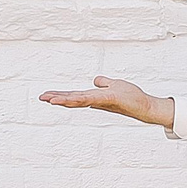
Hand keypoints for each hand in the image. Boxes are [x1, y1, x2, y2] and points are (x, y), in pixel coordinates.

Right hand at [38, 77, 173, 128]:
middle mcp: (96, 100)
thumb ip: (104, 83)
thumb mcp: (115, 85)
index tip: (46, 95)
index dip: (61, 95)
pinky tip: (69, 99)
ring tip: (49, 99)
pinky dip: (79, 98)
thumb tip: (95, 80)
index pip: (75, 95)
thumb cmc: (133, 97)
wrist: (146, 107)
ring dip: (63, 99)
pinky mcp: (108, 100)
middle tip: (41, 98)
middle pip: (73, 98)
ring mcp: (101, 101)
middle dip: (57, 98)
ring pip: (78, 99)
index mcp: (95, 97)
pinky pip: (90, 98)